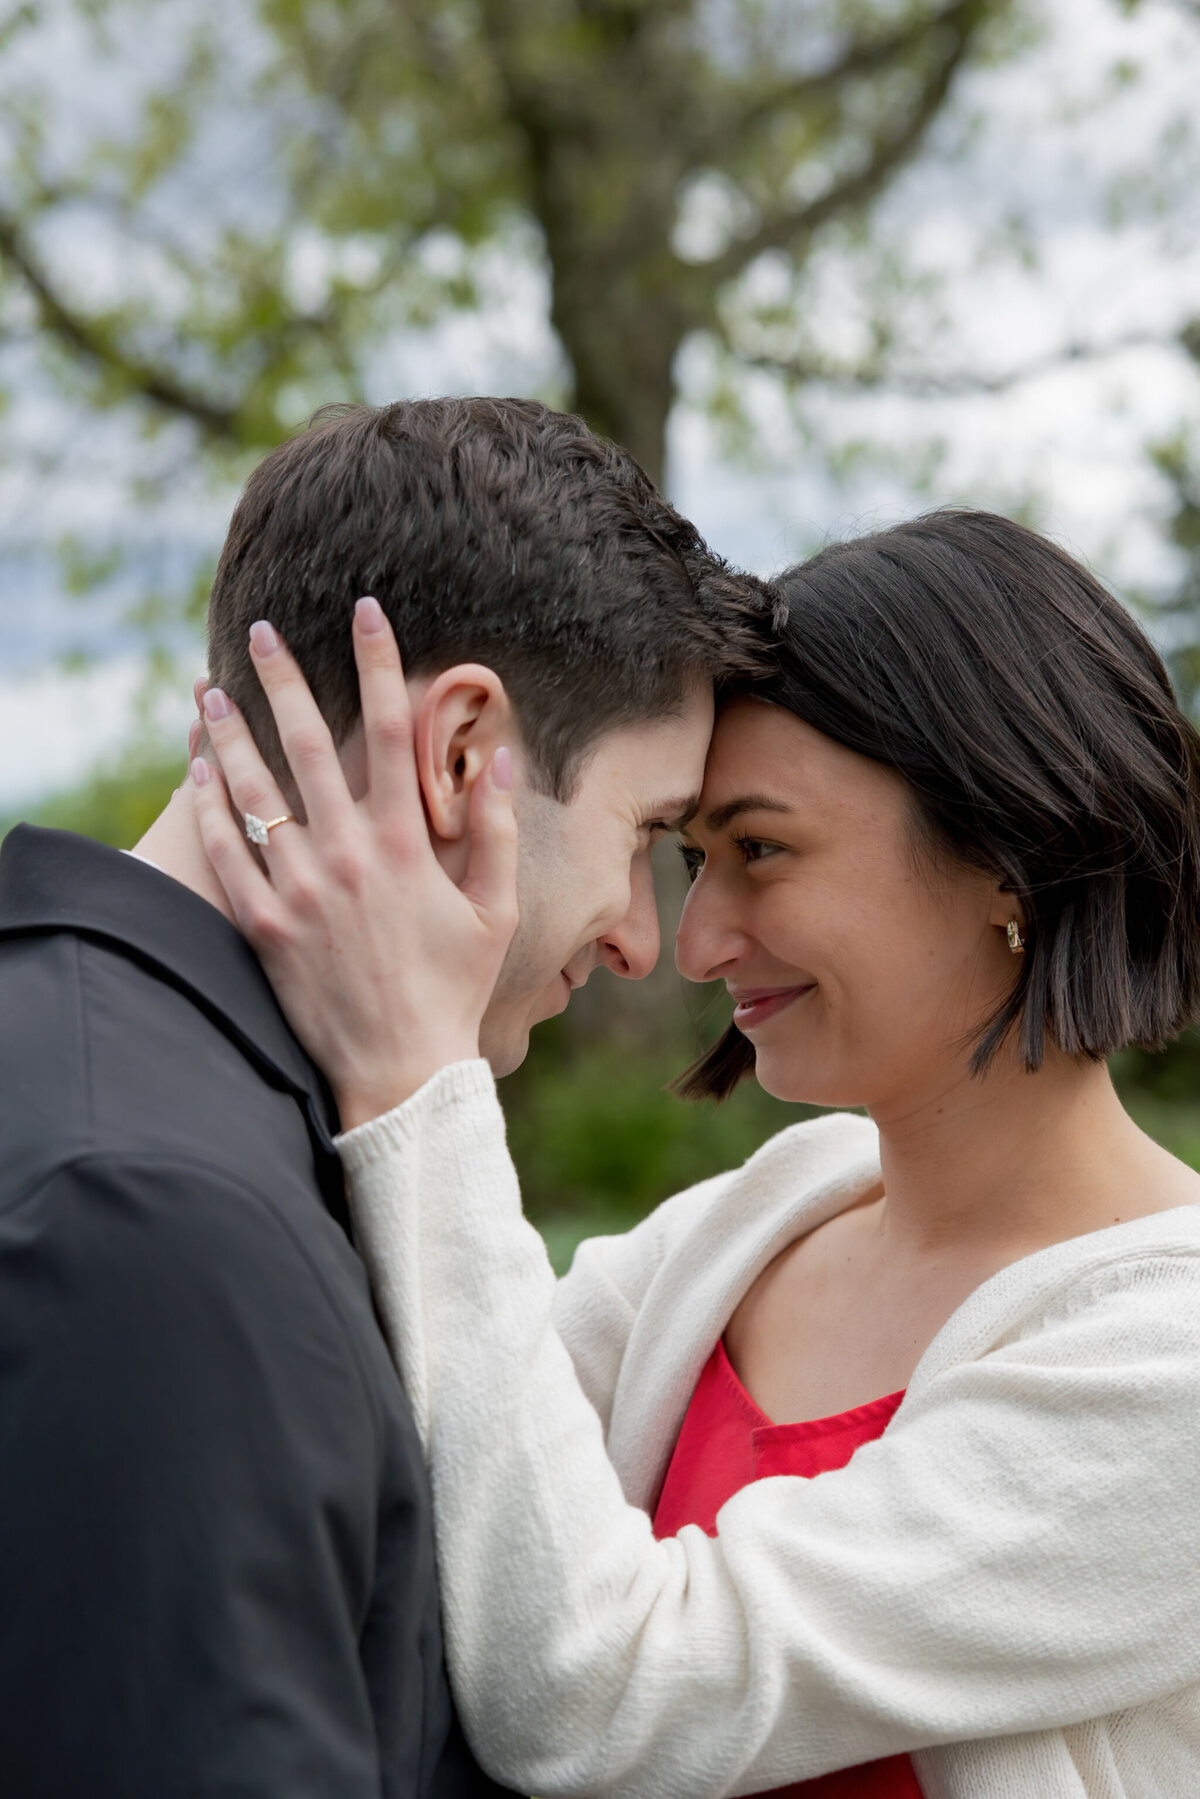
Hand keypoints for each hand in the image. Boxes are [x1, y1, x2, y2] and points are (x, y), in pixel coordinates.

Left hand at [191, 598, 517, 1128]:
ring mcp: (298, 889)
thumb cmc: (454, 989)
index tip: (366, 612)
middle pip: (305, 744)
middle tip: (260, 631)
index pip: (388, 730)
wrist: (400, 1068)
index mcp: (405, 844)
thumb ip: (497, 832)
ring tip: (207, 691)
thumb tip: (499, 761)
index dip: (377, 663)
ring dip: (228, 733)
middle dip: (281, 679)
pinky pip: (225, 851)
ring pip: (253, 791)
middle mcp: (346, 855)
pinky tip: (196, 769)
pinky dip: (207, 804)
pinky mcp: (263, 924)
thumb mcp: (494, 910)